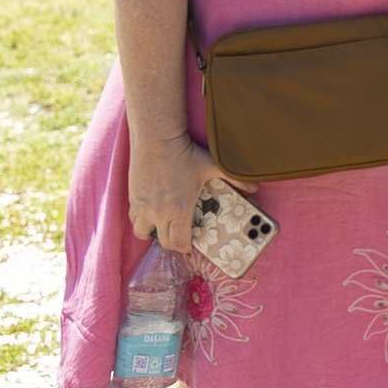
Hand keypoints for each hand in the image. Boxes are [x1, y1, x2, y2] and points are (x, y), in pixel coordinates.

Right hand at [127, 132, 243, 253]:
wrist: (156, 139)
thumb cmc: (185, 154)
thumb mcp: (213, 166)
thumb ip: (235, 179)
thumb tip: (255, 187)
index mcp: (179, 210)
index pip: (179, 242)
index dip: (185, 248)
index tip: (190, 246)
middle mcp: (158, 213)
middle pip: (162, 242)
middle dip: (172, 243)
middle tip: (179, 237)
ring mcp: (142, 206)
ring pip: (142, 232)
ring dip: (152, 233)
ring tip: (162, 225)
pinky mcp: (132, 198)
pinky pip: (133, 218)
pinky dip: (140, 220)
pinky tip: (150, 211)